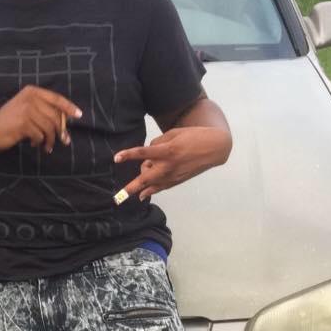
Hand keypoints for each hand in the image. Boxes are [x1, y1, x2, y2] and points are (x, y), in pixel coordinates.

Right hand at [0, 85, 81, 153]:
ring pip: (49, 127)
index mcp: (32, 92)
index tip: (79, 115)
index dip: (69, 107)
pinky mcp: (23, 123)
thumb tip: (66, 125)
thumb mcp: (26, 110)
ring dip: (50, 140)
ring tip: (46, 146)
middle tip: (63, 141)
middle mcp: (30, 98)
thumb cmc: (9, 122)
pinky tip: (32, 143)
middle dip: (61, 131)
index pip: (56, 98)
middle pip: (56, 116)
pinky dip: (39, 142)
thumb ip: (43, 111)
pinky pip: (40, 135)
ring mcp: (26, 110)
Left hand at [113, 126, 231, 200]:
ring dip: (140, 187)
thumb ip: (157, 143)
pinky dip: (151, 191)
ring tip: (128, 192)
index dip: (128, 155)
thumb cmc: (193, 136)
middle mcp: (169, 165)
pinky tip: (143, 194)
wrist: (214, 148)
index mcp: (167, 151)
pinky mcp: (178, 180)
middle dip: (130, 187)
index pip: (142, 153)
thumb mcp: (173, 133)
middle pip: (145, 178)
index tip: (116, 158)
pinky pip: (161, 187)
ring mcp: (173, 175)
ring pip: (152, 185)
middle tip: (118, 196)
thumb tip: (147, 154)